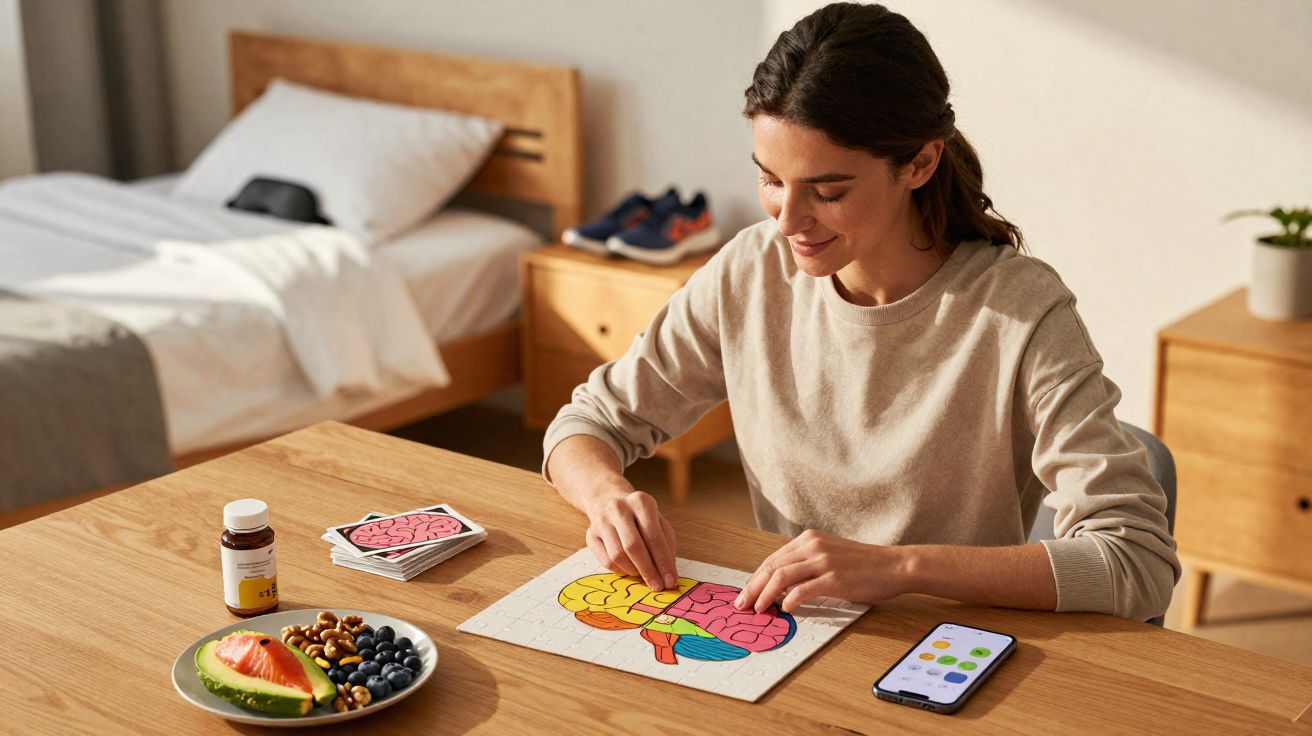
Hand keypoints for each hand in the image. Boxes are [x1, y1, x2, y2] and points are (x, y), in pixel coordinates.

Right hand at [583, 488, 678, 591]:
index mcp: (641, 502)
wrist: (609, 501)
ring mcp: (601, 521)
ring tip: (642, 573)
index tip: (670, 581)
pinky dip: (620, 570)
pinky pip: (606, 561)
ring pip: (617, 556)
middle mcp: (619, 508)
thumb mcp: (658, 523)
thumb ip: (666, 546)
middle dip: (648, 570)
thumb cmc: (640, 517)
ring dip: (634, 570)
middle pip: (633, 546)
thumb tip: (668, 575)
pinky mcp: (590, 535)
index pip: (654, 537)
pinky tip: (628, 567)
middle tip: (657, 586)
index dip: (663, 562)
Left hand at [734, 529, 907, 613]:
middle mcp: (813, 545)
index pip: (772, 559)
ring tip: (758, 610)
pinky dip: (789, 601)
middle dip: (752, 588)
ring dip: (764, 596)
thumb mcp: (829, 556)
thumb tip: (780, 587)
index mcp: (809, 539)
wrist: (894, 565)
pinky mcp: (834, 578)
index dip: (754, 578)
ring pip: (781, 577)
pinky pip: (802, 590)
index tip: (745, 594)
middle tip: (742, 605)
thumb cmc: (864, 565)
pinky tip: (786, 610)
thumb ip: (806, 565)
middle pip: (771, 567)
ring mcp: (823, 561)